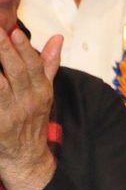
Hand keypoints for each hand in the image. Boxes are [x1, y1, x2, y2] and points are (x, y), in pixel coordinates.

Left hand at [0, 30, 62, 189]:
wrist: (25, 157)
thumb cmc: (32, 120)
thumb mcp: (45, 92)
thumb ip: (48, 64)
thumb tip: (57, 37)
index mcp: (42, 91)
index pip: (34, 66)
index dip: (24, 48)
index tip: (14, 31)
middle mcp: (28, 101)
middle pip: (17, 72)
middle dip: (5, 51)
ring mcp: (11, 114)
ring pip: (0, 86)